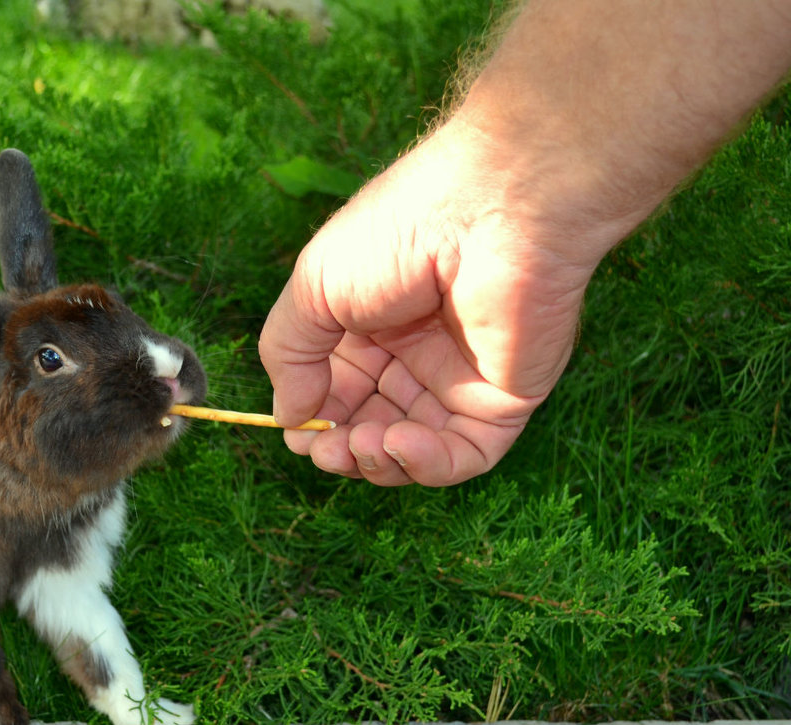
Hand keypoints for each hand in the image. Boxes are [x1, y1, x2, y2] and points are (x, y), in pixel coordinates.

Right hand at [259, 125, 596, 485]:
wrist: (488, 212)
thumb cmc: (397, 234)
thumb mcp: (314, 288)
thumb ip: (290, 354)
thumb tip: (287, 417)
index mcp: (367, 325)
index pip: (335, 392)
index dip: (313, 420)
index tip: (296, 431)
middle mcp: (413, 355)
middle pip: (369, 426)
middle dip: (341, 448)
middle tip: (327, 450)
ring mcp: (460, 380)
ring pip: (413, 451)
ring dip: (379, 462)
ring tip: (360, 445)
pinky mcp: (504, 400)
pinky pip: (465, 454)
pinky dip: (427, 465)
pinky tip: (398, 444)